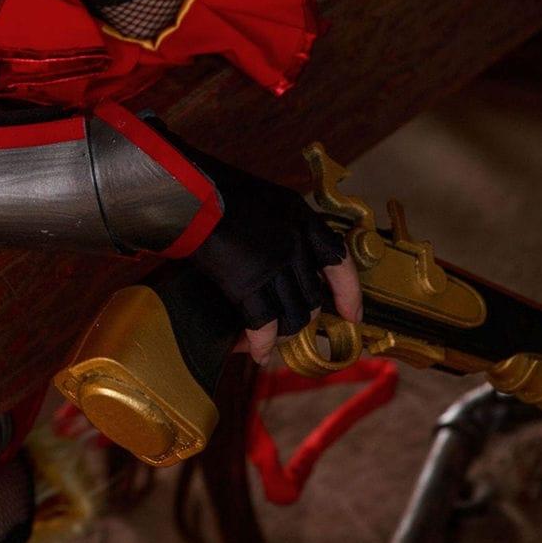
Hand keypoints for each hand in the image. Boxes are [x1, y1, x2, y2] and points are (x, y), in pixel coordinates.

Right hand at [160, 129, 362, 363]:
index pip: (338, 262)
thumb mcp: (265, 200)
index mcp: (301, 218)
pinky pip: (264, 323)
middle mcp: (294, 243)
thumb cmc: (218, 190)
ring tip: (274, 340)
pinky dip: (262, 342)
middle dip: (304, 316)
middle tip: (293, 326)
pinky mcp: (248, 283)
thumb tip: (285, 256)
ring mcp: (273, 264)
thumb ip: (280, 227)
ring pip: (293, 314)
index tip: (352, 314)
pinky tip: (257, 352)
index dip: (349, 293)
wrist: (189, 192)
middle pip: (312, 295)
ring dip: (285, 332)